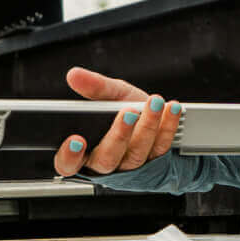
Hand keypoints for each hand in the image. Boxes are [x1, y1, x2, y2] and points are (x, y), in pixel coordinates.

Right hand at [53, 65, 181, 176]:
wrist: (156, 117)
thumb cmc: (126, 109)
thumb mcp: (109, 96)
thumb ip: (94, 88)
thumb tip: (74, 75)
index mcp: (85, 151)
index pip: (68, 163)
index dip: (69, 155)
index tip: (77, 139)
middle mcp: (107, 162)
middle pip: (107, 159)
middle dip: (118, 135)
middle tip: (128, 112)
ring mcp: (131, 165)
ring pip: (136, 153)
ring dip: (147, 126)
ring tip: (154, 103)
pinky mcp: (155, 161)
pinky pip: (161, 146)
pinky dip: (168, 126)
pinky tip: (170, 108)